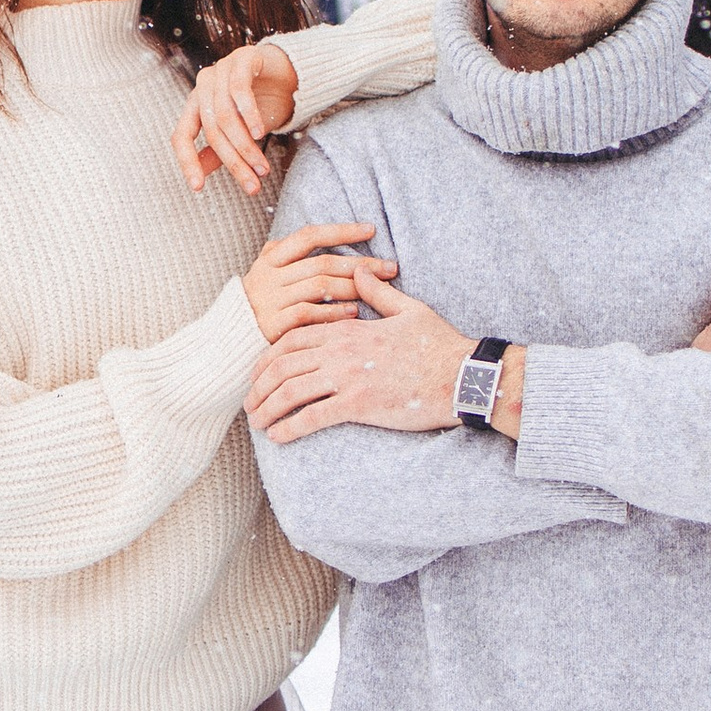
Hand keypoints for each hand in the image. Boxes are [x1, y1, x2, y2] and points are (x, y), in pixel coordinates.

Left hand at [175, 42, 300, 195]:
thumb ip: (217, 152)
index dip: (187, 162)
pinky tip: (260, 133)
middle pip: (211, 130)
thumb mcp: (239, 133)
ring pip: (225, 114)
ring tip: (262, 167)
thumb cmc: (261, 104)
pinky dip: (249, 114)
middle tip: (252, 185)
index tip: (198, 188)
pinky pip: (239, 90)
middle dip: (233, 162)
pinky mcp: (241, 59)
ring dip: (245, 145)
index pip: (181, 137)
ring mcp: (220, 70)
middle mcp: (203, 87)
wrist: (288, 74)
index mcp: (196, 105)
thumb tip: (200, 177)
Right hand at [242, 219, 394, 342]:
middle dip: (361, 264)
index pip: (309, 236)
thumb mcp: (266, 272)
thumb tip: (327, 236)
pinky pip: (309, 314)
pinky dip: (334, 312)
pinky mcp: (272, 325)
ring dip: (353, 287)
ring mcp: (270, 300)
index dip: (341, 230)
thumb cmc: (257, 303)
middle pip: (322, 263)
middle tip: (391, 268)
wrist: (227, 339)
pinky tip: (354, 313)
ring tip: (378, 289)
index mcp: (270, 257)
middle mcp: (269, 275)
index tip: (371, 229)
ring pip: (319, 287)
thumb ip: (289, 254)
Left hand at [247, 270, 493, 442]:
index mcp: (349, 329)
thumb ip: (378, 293)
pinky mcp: (359, 405)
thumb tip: (361, 273)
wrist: (462, 375)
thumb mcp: (409, 310)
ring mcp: (348, 378)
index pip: (293, 339)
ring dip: (267, 409)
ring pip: (290, 392)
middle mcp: (341, 351)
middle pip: (282, 366)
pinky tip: (279, 437)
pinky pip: (313, 418)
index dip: (267, 357)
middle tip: (249, 403)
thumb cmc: (439, 345)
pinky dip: (290, 428)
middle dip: (258, 386)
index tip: (257, 373)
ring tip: (257, 424)